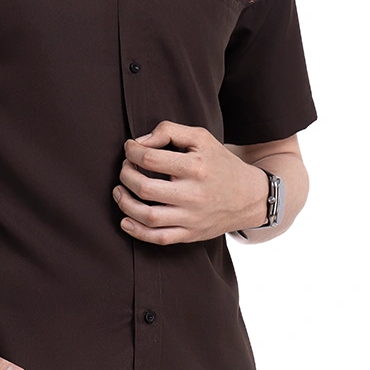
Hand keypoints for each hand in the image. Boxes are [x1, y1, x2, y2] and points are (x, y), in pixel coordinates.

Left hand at [113, 120, 269, 244]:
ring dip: (125, 203)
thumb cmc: (220, 163)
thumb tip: (141, 142)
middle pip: (144, 188)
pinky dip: (137, 232)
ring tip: (119, 191)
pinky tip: (125, 221)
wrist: (250, 197)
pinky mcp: (190, 234)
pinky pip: (158, 238)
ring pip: (148, 216)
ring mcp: (192, 217)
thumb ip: (169, 131)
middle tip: (125, 168)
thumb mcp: (201, 138)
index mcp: (196, 167)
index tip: (130, 149)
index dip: (132, 151)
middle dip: (125, 175)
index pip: (150, 159)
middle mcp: (193, 194)